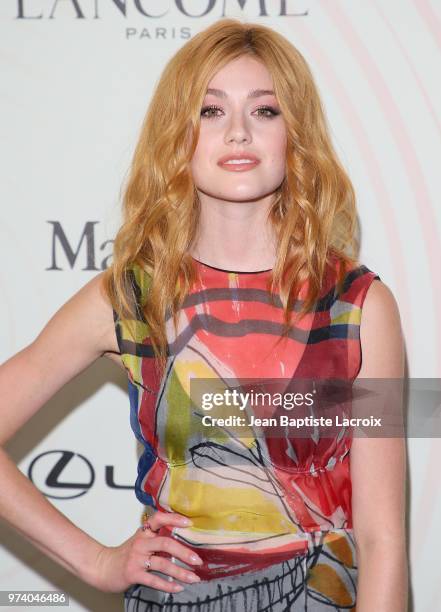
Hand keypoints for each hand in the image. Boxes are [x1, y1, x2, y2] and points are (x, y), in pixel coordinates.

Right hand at [87, 511, 202, 593]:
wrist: (102, 567)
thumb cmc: (125, 554)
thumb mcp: (140, 541)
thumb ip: (156, 538)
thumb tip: (182, 540)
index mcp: (144, 532)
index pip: (159, 519)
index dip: (174, 518)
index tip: (190, 523)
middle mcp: (141, 543)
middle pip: (165, 543)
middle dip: (184, 552)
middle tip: (198, 560)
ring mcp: (136, 559)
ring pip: (162, 564)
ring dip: (180, 572)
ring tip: (194, 578)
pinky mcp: (133, 574)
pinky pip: (154, 580)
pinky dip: (168, 585)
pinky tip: (178, 588)